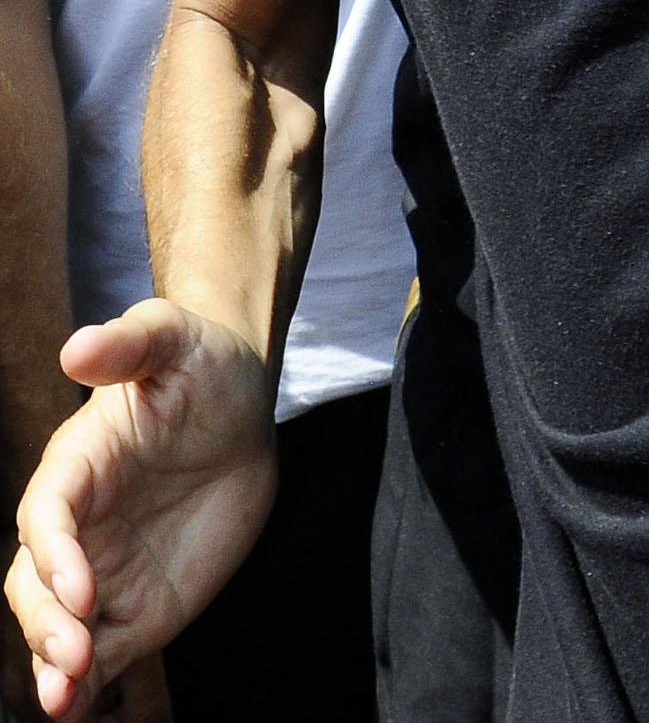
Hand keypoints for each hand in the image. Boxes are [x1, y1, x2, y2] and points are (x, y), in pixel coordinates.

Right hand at [6, 301, 275, 720]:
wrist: (239, 406)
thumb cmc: (200, 362)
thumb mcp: (173, 336)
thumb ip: (130, 341)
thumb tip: (77, 347)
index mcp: (75, 466)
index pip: (45, 516)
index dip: (53, 554)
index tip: (81, 588)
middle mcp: (77, 527)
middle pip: (35, 585)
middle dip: (45, 624)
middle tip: (76, 654)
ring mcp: (101, 571)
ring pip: (56, 630)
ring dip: (52, 667)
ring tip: (64, 701)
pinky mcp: (133, 606)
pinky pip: (100, 655)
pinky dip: (85, 687)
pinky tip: (81, 712)